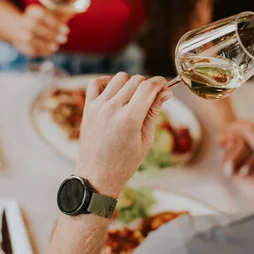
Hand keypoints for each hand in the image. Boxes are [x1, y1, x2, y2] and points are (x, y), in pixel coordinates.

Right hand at [13, 5, 69, 56]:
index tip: (67, 30)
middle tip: (64, 39)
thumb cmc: (41, 22)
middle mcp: (23, 21)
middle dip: (51, 34)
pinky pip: (29, 49)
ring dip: (45, 44)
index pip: (42, 14)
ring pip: (30, 39)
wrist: (18, 28)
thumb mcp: (49, 15)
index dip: (55, 23)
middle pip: (35, 26)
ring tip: (56, 46)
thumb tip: (73, 14)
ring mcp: (19, 33)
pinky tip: (49, 51)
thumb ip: (61, 15)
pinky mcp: (20, 45)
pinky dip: (40, 51)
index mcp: (32, 11)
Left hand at [76, 73, 171, 196]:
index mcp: (130, 118)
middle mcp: (112, 108)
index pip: (149, 87)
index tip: (165, 86)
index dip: (160, 83)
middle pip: (136, 80)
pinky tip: (115, 93)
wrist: (97, 175)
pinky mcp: (88, 107)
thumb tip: (165, 91)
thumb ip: (154, 111)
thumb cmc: (124, 162)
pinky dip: (107, 82)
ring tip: (133, 99)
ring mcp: (98, 106)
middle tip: (151, 98)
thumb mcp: (146, 139)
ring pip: (119, 78)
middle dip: (148, 86)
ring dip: (130, 84)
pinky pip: (96, 82)